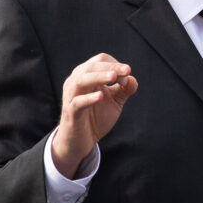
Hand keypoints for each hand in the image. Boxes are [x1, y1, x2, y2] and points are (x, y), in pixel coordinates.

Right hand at [51, 53, 137, 177]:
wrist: (81, 141)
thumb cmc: (97, 117)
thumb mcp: (115, 101)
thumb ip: (124, 89)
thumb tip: (132, 78)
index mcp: (87, 76)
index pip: (100, 60)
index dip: (116, 65)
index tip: (127, 77)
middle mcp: (76, 82)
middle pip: (91, 66)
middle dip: (111, 67)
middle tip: (127, 71)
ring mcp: (71, 97)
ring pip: (81, 80)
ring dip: (98, 77)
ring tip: (113, 77)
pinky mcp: (70, 112)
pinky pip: (77, 102)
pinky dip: (88, 98)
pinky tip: (100, 96)